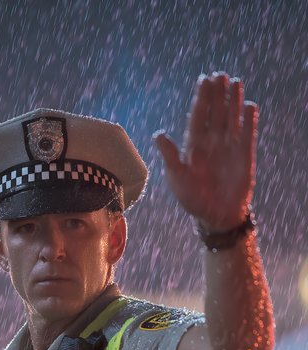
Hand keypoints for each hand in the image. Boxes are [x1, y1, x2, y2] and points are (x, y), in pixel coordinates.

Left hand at [154, 72, 257, 230]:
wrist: (216, 216)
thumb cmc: (193, 199)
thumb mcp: (178, 178)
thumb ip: (170, 156)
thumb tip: (158, 134)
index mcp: (194, 145)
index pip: (198, 116)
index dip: (202, 98)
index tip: (204, 80)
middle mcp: (212, 142)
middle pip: (215, 112)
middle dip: (217, 94)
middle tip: (220, 75)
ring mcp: (229, 146)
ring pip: (231, 118)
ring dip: (233, 101)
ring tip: (235, 82)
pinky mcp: (244, 155)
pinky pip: (247, 133)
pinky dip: (249, 120)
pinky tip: (249, 106)